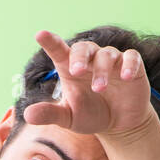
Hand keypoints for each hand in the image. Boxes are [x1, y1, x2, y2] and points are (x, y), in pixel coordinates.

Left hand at [22, 29, 151, 141]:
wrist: (119, 124)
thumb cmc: (91, 116)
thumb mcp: (69, 118)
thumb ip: (50, 114)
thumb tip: (27, 115)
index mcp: (71, 69)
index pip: (59, 51)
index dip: (50, 42)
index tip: (40, 35)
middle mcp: (91, 60)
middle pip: (83, 48)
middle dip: (79, 57)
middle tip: (76, 71)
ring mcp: (112, 61)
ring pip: (106, 55)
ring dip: (102, 71)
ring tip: (98, 88)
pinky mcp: (132, 66)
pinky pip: (132, 58)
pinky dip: (128, 64)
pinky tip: (125, 77)